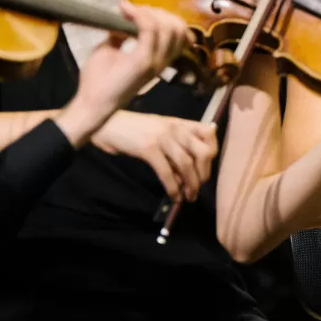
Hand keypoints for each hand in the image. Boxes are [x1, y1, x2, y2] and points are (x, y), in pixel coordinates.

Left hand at [57, 2, 193, 147]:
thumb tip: (121, 18)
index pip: (179, 34)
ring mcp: (154, 62)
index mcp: (158, 60)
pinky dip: (138, 15)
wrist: (90, 104)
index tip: (138, 10)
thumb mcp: (110, 50)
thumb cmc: (98, 80)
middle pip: (178, 29)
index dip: (163, 17)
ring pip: (168, 28)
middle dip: (158, 13)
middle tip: (134, 10)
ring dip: (148, 13)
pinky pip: (149, 30)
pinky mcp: (142, 61)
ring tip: (128, 11)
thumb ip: (120, 35)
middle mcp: (161, 62)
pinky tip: (124, 11)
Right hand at [94, 112, 217, 202]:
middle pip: (203, 152)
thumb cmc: (133, 130)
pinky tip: (173, 196)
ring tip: (188, 197)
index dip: (213, 153)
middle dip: (203, 175)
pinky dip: (173, 187)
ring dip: (190, 185)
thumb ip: (175, 148)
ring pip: (187, 165)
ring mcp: (162, 137)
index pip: (209, 133)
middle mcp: (175, 128)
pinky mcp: (148, 149)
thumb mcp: (159, 132)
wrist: (107, 124)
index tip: (205, 168)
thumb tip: (186, 174)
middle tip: (196, 188)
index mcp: (180, 123)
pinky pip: (167, 172)